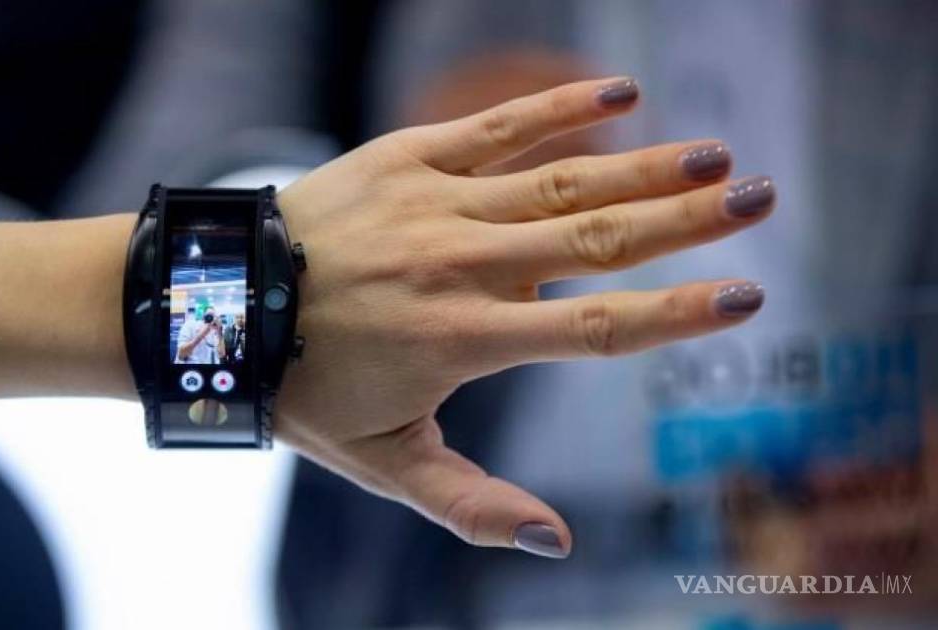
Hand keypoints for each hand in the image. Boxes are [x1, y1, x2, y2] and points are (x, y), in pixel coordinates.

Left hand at [273, 77, 774, 557]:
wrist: (218, 307)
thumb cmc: (306, 387)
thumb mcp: (381, 462)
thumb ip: (470, 505)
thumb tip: (558, 542)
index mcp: (463, 340)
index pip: (593, 326)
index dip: (674, 313)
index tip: (745, 297)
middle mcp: (460, 265)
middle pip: (596, 238)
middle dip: (688, 221)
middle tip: (761, 196)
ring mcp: (435, 203)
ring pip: (560, 180)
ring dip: (645, 164)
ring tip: (715, 153)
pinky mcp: (406, 157)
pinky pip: (495, 126)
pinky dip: (558, 107)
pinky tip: (620, 92)